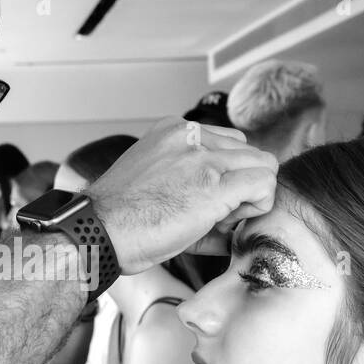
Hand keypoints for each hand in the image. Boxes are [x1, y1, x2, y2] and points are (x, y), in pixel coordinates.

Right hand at [86, 116, 277, 272]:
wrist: (99, 232)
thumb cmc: (120, 220)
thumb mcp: (155, 181)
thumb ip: (192, 178)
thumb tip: (228, 200)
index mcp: (174, 130)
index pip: (228, 143)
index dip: (227, 176)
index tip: (207, 202)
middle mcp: (191, 135)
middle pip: (250, 153)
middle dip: (241, 186)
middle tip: (217, 215)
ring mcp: (204, 157)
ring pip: (264, 165)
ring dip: (251, 196)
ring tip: (221, 220)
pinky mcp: (215, 184)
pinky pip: (264, 184)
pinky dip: (258, 207)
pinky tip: (229, 225)